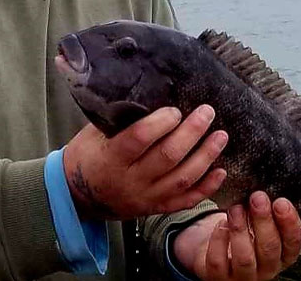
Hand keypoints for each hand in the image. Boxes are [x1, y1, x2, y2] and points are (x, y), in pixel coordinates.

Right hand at [62, 105, 227, 220]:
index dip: (161, 123)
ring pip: (182, 178)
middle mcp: (131, 180)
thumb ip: (119, 119)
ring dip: (205, 156)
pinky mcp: (155, 208)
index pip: (140, 139)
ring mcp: (145, 197)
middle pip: (167, 157)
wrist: (79, 196)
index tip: (175, 109)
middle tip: (207, 112)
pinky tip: (221, 170)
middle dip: (192, 132)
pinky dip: (206, 187)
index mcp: (111, 157)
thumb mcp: (93, 133)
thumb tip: (148, 92)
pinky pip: (185, 200)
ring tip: (221, 136)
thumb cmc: (88, 155)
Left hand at [173, 192, 300, 280]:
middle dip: (264, 222)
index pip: (293, 243)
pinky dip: (219, 241)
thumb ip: (267, 207)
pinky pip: (218, 262)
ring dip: (240, 229)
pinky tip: (219, 223)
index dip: (290, 224)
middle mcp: (266, 269)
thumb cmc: (242, 229)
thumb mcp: (258, 219)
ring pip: (245, 258)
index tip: (281, 201)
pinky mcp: (218, 276)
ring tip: (236, 208)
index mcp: (281, 254)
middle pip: (270, 249)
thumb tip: (269, 181)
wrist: (211, 248)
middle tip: (257, 198)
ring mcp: (242, 276)